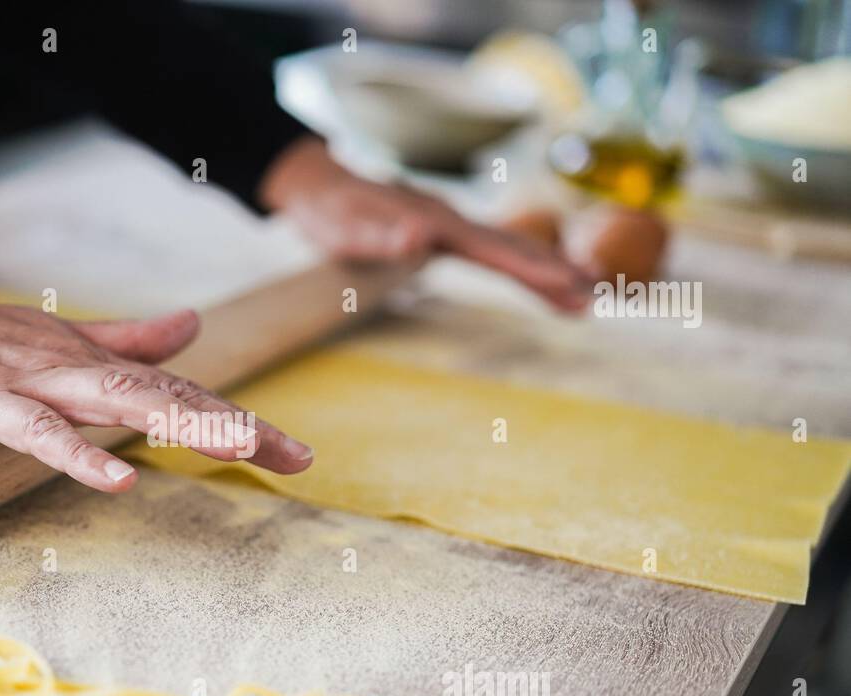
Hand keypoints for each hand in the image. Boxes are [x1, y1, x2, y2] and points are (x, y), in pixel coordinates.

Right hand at [0, 285, 314, 491]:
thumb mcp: (60, 345)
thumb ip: (127, 341)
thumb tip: (191, 325)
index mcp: (96, 363)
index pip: (180, 392)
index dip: (237, 418)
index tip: (294, 453)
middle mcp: (77, 368)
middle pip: (168, 396)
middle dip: (232, 425)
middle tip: (295, 457)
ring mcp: (34, 383)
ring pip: (118, 401)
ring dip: (180, 422)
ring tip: (238, 446)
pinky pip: (38, 430)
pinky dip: (77, 452)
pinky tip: (117, 479)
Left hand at [259, 136, 592, 310]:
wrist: (315, 182)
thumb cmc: (328, 211)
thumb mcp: (344, 227)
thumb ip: (380, 234)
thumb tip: (418, 236)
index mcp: (435, 222)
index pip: (494, 250)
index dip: (533, 269)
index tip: (569, 284)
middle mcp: (450, 219)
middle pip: (512, 247)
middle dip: (554, 272)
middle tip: (596, 298)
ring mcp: (449, 223)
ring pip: (507, 246)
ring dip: (545, 270)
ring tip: (584, 295)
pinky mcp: (442, 230)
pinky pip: (490, 249)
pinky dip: (520, 264)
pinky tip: (537, 276)